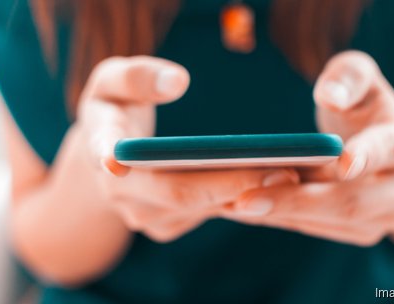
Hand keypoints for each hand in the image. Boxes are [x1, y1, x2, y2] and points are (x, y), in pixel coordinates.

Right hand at [62, 56, 298, 241]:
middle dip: (233, 183)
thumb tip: (177, 81)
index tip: (131, 162)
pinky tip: (274, 183)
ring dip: (246, 194)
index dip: (124, 159)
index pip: (111, 154)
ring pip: (200, 208)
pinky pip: (208, 213)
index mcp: (102, 149)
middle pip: (180, 193)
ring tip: (292, 174)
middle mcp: (121, 193)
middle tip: (284, 170)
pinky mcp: (167, 224)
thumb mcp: (113, 81)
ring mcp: (145, 215)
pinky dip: (241, 199)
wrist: (112, 153)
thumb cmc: (116, 107)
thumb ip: (136, 76)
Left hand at [222, 51, 393, 245]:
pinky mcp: (362, 232)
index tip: (341, 161)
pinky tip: (244, 210)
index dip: (367, 155)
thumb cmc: (368, 112)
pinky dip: (280, 219)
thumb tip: (329, 94)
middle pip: (352, 201)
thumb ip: (349, 76)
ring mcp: (388, 217)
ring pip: (330, 222)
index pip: (391, 149)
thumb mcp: (363, 82)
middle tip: (244, 200)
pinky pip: (318, 230)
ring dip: (279, 215)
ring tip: (230, 206)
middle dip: (296, 201)